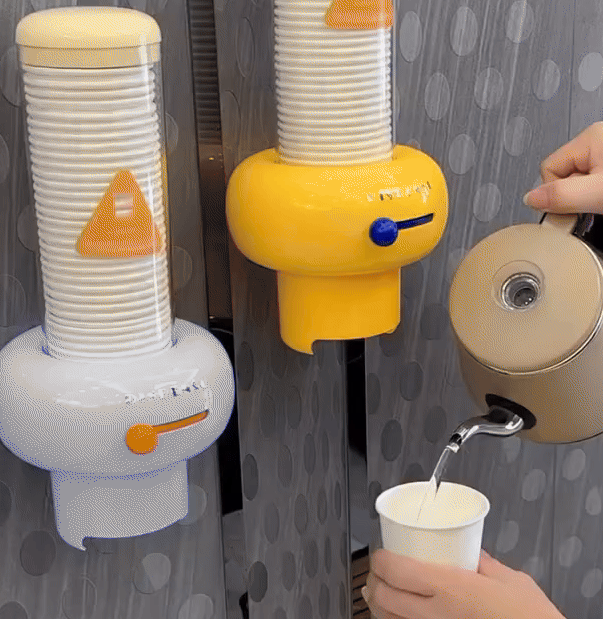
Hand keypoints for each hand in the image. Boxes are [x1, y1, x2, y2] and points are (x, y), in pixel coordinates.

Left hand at [362, 548, 564, 618]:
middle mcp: (436, 614)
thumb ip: (483, 563)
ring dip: (377, 604)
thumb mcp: (510, 580)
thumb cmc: (531, 618)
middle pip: (384, 597)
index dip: (380, 559)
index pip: (396, 570)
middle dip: (373, 580)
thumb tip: (468, 551)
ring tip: (378, 591)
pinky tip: (396, 615)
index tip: (381, 552)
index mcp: (451, 588)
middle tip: (377, 569)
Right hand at [523, 121, 602, 213]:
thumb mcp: (597, 192)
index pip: (547, 169)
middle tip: (595, 204)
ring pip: (578, 181)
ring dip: (587, 197)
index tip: (573, 205)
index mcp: (589, 137)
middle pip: (561, 175)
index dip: (557, 192)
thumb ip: (561, 195)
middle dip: (574, 195)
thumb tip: (529, 198)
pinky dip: (596, 195)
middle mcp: (597, 139)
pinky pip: (592, 181)